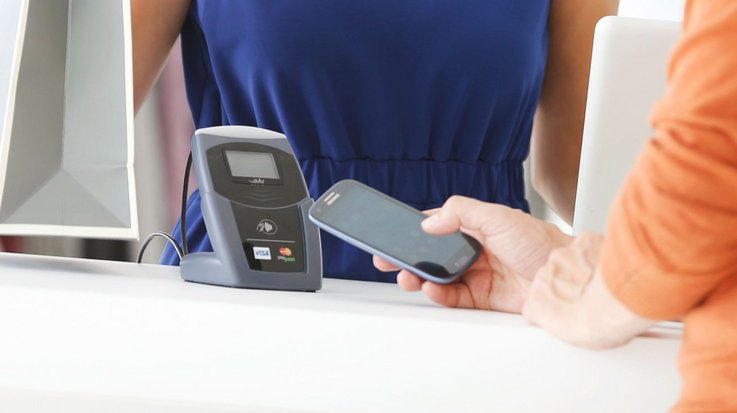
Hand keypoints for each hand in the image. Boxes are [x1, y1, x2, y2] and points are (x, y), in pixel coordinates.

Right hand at [374, 196, 572, 312]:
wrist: (564, 279)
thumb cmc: (541, 243)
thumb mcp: (497, 216)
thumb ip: (460, 212)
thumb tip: (429, 222)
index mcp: (477, 227)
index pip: (438, 226)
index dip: (415, 231)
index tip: (393, 234)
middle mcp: (475, 251)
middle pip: (432, 254)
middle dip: (408, 257)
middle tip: (387, 260)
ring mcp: (477, 275)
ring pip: (437, 277)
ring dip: (418, 277)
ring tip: (406, 277)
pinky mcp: (482, 299)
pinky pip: (451, 298)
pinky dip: (437, 295)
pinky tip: (430, 289)